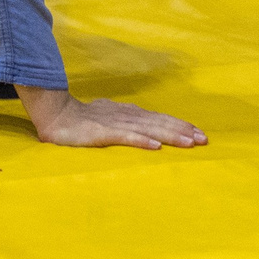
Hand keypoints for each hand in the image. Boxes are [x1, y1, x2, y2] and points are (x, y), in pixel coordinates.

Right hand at [19, 85, 206, 149]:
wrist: (54, 115)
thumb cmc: (82, 120)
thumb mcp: (109, 120)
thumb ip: (128, 124)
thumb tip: (150, 133)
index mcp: (128, 113)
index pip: (158, 118)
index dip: (179, 125)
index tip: (199, 134)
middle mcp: (125, 115)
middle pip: (159, 121)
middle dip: (182, 130)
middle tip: (203, 139)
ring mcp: (114, 123)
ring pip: (147, 128)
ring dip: (169, 134)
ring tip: (189, 142)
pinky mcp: (101, 132)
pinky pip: (124, 137)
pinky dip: (141, 140)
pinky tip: (155, 146)